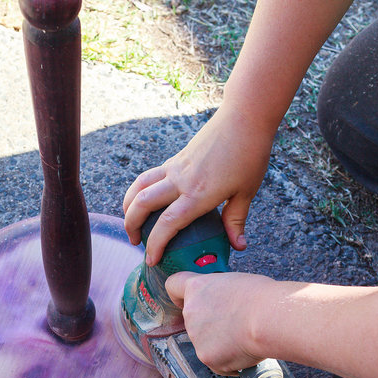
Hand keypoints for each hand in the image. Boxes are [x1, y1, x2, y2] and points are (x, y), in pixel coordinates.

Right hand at [122, 105, 274, 264]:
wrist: (243, 117)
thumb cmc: (249, 154)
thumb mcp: (246, 191)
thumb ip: (235, 220)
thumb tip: (238, 246)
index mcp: (198, 194)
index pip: (168, 224)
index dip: (156, 245)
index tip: (151, 260)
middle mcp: (180, 180)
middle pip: (142, 204)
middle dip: (132, 226)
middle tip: (135, 242)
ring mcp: (175, 167)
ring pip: (139, 187)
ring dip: (129, 206)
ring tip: (131, 222)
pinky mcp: (175, 159)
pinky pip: (149, 176)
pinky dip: (140, 190)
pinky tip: (146, 200)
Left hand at [165, 271, 276, 374]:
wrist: (267, 319)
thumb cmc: (260, 297)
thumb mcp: (236, 283)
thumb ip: (220, 294)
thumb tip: (225, 305)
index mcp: (197, 288)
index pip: (173, 286)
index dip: (180, 295)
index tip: (185, 300)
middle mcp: (190, 313)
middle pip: (194, 319)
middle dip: (210, 323)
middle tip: (234, 323)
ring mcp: (196, 337)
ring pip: (206, 342)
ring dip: (220, 342)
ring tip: (244, 336)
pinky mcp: (207, 357)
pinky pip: (217, 360)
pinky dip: (229, 359)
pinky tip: (244, 350)